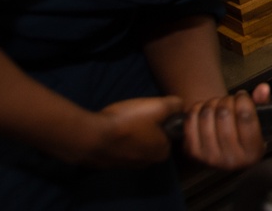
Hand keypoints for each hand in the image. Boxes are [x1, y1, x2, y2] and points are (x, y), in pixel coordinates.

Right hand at [63, 95, 183, 167]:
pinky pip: (119, 147)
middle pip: (152, 137)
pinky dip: (117, 138)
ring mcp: (127, 165)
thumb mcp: (158, 106)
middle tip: (135, 113)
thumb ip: (174, 105)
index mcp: (162, 152)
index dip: (162, 118)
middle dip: (146, 125)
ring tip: (121, 120)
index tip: (151, 110)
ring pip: (135, 142)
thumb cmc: (129, 122)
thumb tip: (180, 106)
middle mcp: (147, 163)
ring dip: (130, 131)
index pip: (169, 132)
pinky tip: (110, 129)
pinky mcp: (110, 164)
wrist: (91, 137)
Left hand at [181, 83, 270, 169]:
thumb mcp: (260, 122)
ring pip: (207, 114)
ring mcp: (210, 157)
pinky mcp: (193, 153)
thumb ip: (264, 103)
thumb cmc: (243, 135)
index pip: (245, 116)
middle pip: (224, 113)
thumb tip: (262, 88)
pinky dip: (197, 108)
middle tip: (230, 101)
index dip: (243, 99)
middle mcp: (232, 160)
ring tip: (218, 105)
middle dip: (227, 100)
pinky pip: (191, 120)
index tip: (242, 96)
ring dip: (212, 103)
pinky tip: (206, 110)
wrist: (224, 153)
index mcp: (253, 153)